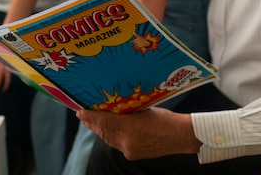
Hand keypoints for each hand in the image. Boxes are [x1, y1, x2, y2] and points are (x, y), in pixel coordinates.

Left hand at [77, 107, 200, 159]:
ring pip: (108, 139)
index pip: (104, 121)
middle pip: (103, 131)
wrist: (180, 136)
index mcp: (131, 126)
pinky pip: (116, 144)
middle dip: (92, 123)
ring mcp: (129, 150)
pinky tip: (108, 130)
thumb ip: (127, 110)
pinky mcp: (132, 155)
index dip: (90, 116)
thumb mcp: (144, 108)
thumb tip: (112, 105)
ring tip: (92, 121)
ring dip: (100, 130)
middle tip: (83, 114)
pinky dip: (110, 136)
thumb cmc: (165, 118)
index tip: (80, 111)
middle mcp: (127, 141)